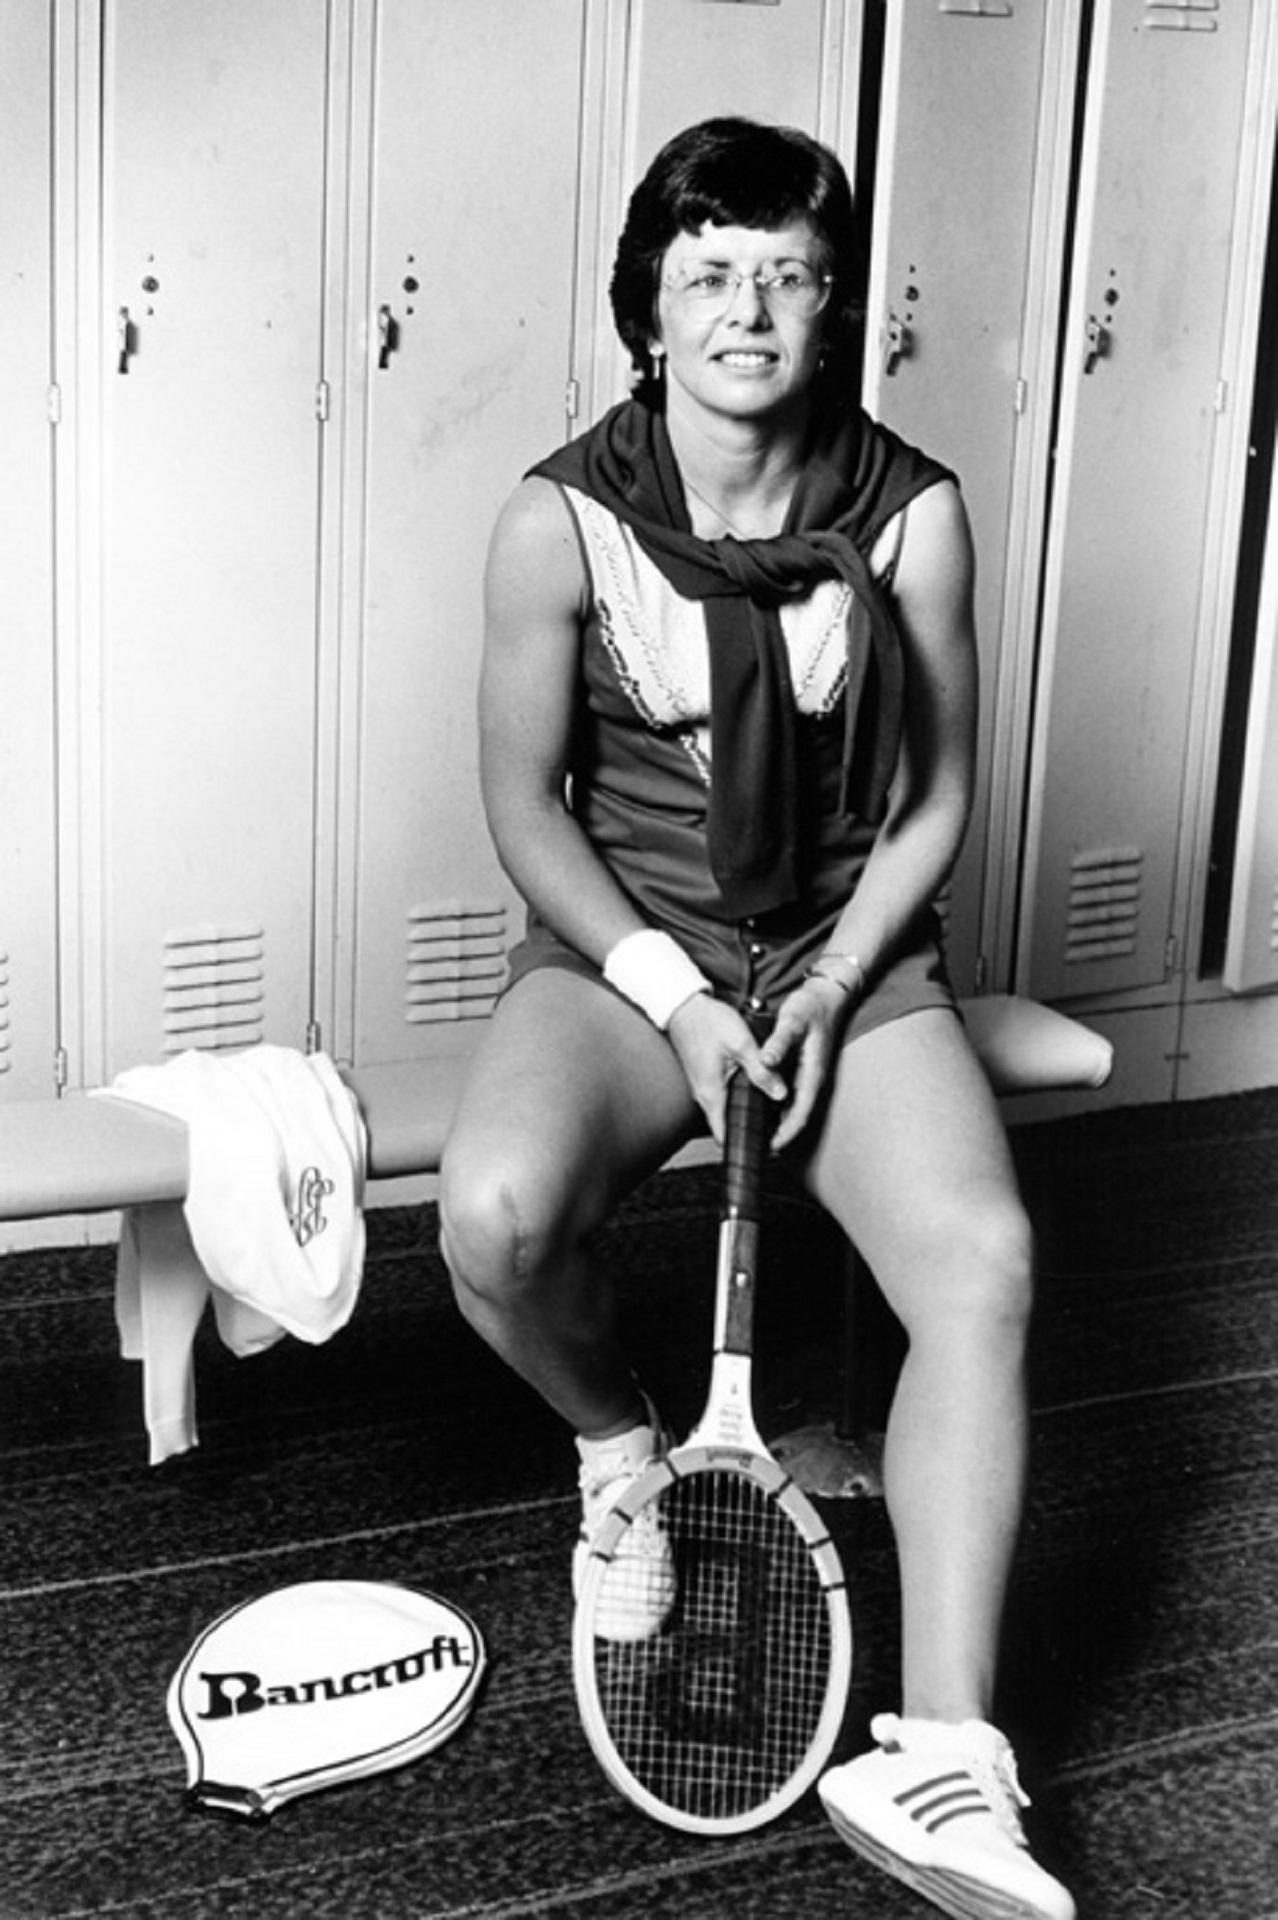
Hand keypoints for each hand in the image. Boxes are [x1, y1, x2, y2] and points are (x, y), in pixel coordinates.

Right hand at [665, 994, 787, 1143]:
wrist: (684, 1006)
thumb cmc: (708, 1022)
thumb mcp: (741, 1044)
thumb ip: (761, 1071)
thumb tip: (780, 1093)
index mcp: (712, 1094)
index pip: (725, 1136)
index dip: (745, 1144)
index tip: (765, 1146)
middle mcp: (704, 1096)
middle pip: (728, 1125)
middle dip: (750, 1128)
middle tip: (774, 1129)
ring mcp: (703, 1087)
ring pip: (727, 1110)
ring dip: (745, 1111)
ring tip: (769, 1109)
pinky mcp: (706, 1077)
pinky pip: (723, 1096)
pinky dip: (739, 1097)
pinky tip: (754, 1087)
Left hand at [755, 974, 851, 1149]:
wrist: (826, 995)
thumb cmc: (811, 1007)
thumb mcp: (792, 1021)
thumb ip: (778, 1042)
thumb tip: (766, 1061)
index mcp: (812, 1073)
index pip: (801, 1114)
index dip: (786, 1134)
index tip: (770, 1148)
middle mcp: (812, 1079)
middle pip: (797, 1117)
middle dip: (780, 1135)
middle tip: (756, 1147)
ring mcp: (809, 1076)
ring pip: (793, 1109)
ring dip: (778, 1124)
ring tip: (756, 1134)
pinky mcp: (803, 1071)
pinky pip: (791, 1097)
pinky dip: (778, 1108)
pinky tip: (762, 1109)